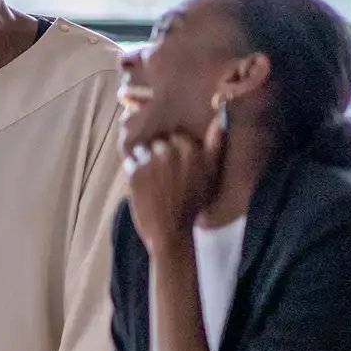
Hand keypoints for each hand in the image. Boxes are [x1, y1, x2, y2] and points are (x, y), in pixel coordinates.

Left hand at [125, 116, 224, 253]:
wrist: (171, 232)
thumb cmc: (193, 205)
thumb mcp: (210, 175)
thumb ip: (215, 146)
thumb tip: (221, 118)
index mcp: (190, 150)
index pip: (177, 136)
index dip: (175, 150)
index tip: (176, 166)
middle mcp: (169, 151)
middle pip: (158, 142)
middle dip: (159, 155)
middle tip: (164, 176)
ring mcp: (149, 161)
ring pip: (143, 150)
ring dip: (145, 161)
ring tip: (153, 181)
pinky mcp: (133, 171)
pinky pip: (130, 161)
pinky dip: (133, 171)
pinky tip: (143, 185)